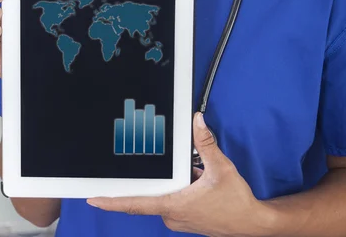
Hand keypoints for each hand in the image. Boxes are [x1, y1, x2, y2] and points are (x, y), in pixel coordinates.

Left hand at [87, 113, 271, 236]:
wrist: (252, 223)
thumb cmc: (236, 202)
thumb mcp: (221, 168)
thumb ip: (206, 144)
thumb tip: (196, 122)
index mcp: (174, 205)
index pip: (135, 203)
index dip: (112, 201)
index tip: (94, 198)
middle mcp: (172, 216)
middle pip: (148, 195)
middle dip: (146, 178)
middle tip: (139, 162)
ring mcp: (178, 219)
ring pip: (162, 196)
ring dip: (168, 182)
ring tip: (186, 171)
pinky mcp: (186, 218)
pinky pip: (172, 200)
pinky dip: (176, 187)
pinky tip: (192, 177)